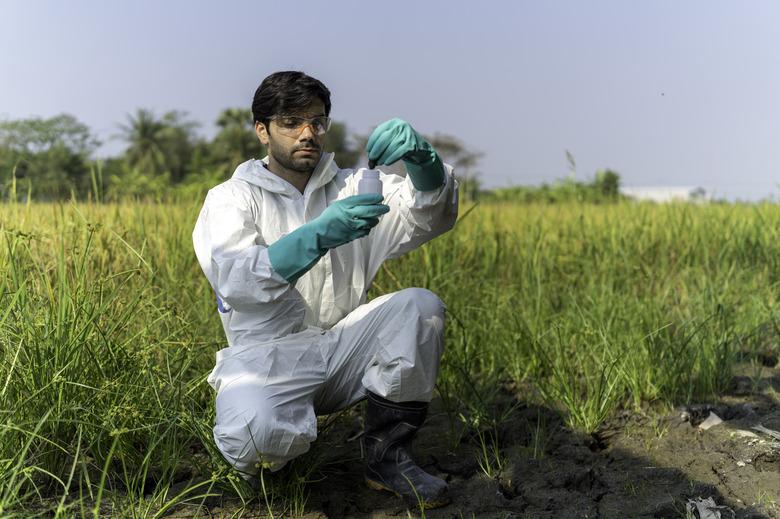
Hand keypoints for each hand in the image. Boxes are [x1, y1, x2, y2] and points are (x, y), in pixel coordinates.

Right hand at [268, 194, 388, 282]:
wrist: (320, 234)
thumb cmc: (327, 218)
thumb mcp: (336, 206)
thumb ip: (348, 204)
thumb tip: (362, 202)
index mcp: (345, 205)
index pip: (363, 199)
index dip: (374, 198)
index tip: (380, 197)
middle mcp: (350, 215)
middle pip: (370, 210)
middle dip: (381, 208)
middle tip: (386, 208)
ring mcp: (352, 226)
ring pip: (370, 222)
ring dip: (375, 219)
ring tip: (376, 217)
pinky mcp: (353, 235)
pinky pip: (365, 231)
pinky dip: (368, 228)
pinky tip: (368, 226)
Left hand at [366, 118, 433, 167]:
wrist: (421, 150)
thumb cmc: (402, 146)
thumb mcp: (392, 141)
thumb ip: (381, 147)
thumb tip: (370, 161)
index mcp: (393, 122)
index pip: (379, 131)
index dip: (372, 142)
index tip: (368, 151)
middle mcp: (401, 126)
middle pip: (384, 138)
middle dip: (376, 150)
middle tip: (371, 159)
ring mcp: (408, 134)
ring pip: (392, 146)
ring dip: (383, 156)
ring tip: (378, 162)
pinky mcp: (412, 144)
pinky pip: (400, 152)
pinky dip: (392, 158)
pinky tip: (386, 163)